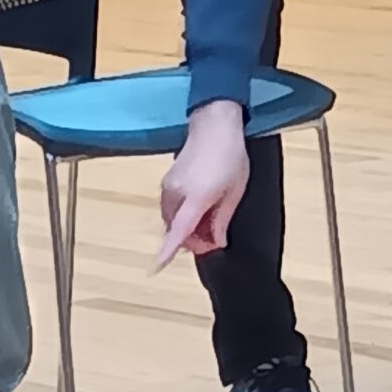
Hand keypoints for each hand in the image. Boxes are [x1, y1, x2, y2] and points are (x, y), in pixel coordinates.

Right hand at [155, 101, 249, 268]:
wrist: (214, 124)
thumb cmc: (231, 156)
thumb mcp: (234, 191)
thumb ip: (222, 220)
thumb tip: (215, 242)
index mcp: (195, 197)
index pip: (179, 230)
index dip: (168, 250)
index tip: (156, 267)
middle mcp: (176, 193)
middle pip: (176, 228)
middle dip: (192, 240)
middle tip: (214, 239)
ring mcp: (169, 185)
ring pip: (172, 219)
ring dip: (187, 228)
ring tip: (209, 223)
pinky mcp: (168, 180)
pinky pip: (172, 207)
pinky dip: (182, 216)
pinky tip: (199, 210)